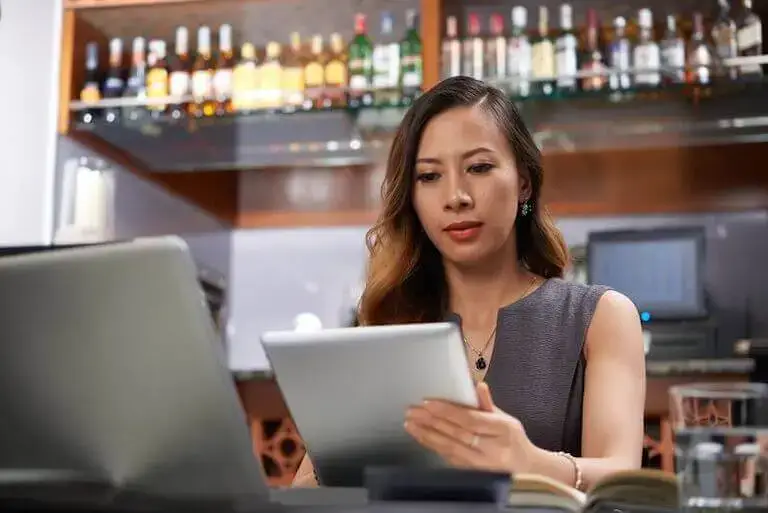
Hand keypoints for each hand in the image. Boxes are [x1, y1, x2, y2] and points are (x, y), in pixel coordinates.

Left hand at [404, 382, 534, 473]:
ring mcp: (482, 464)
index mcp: (502, 429)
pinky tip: (422, 438)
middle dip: (431, 421)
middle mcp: (492, 448)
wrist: (527, 471)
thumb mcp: (506, 419)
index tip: (427, 403)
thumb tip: (477, 385)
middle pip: (456, 433)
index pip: (470, 419)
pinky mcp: (473, 474)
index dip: (447, 411)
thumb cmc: (513, 440)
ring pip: (450, 448)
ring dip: (427, 435)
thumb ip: (488, 404)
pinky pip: (450, 459)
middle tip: (412, 411)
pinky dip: (434, 447)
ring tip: (410, 424)